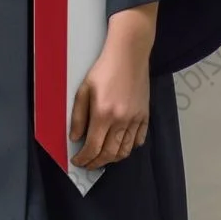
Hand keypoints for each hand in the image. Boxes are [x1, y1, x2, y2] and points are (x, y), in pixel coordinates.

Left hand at [69, 3, 155, 170]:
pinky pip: (139, 140)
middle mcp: (121, 120)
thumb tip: (75, 138)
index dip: (84, 158)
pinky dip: (129, 147)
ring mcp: (135, 119)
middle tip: (88, 164)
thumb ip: (79, 116)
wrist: (128, 55)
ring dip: (113, 159)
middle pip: (110, 153)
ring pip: (125, 150)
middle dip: (97, 162)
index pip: (93, 146)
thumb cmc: (104, 69)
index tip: (78, 162)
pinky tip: (121, 146)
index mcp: (103, 114)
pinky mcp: (145, 116)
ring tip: (103, 158)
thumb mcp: (84, 89)